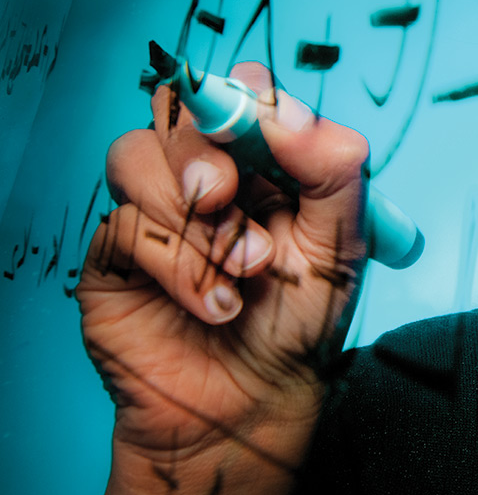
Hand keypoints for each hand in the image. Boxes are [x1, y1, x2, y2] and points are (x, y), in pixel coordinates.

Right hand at [77, 63, 368, 494]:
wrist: (255, 403)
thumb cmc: (300, 322)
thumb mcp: (342, 244)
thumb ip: (333, 171)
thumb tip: (294, 116)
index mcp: (261, 160)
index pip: (239, 92)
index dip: (243, 95)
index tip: (263, 123)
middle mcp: (205, 174)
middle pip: (176, 108)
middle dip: (205, 149)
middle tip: (230, 197)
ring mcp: (157, 208)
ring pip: (134, 154)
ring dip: (190, 213)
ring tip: (240, 267)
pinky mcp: (118, 252)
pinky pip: (122, 223)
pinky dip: (174, 263)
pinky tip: (213, 303)